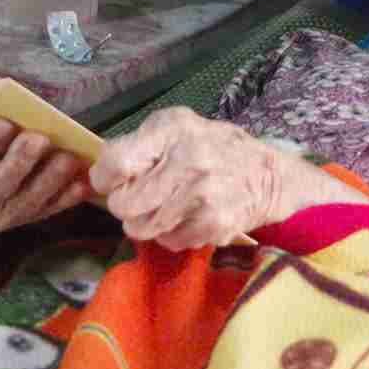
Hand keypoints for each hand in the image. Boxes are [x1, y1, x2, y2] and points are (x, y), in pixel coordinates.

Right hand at [0, 120, 91, 231]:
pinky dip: (65, 197)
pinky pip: (47, 211)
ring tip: (67, 159)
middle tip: (40, 139)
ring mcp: (0, 214)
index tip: (5, 124)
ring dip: (47, 181)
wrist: (2, 155)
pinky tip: (81, 183)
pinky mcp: (27, 220)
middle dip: (19, 162)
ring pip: (23, 203)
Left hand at [89, 107, 289, 250]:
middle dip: (125, 204)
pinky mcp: (214, 225)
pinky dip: (171, 234)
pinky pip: (168, 241)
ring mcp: (202, 196)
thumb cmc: (212, 147)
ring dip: (146, 222)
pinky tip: (186, 217)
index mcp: (172, 130)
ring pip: (141, 228)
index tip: (111, 180)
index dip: (104, 177)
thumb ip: (139, 144)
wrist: (268, 176)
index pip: (116, 163)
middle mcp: (188, 161)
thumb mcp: (177, 127)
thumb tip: (100, 174)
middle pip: (123, 205)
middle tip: (140, 197)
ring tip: (164, 206)